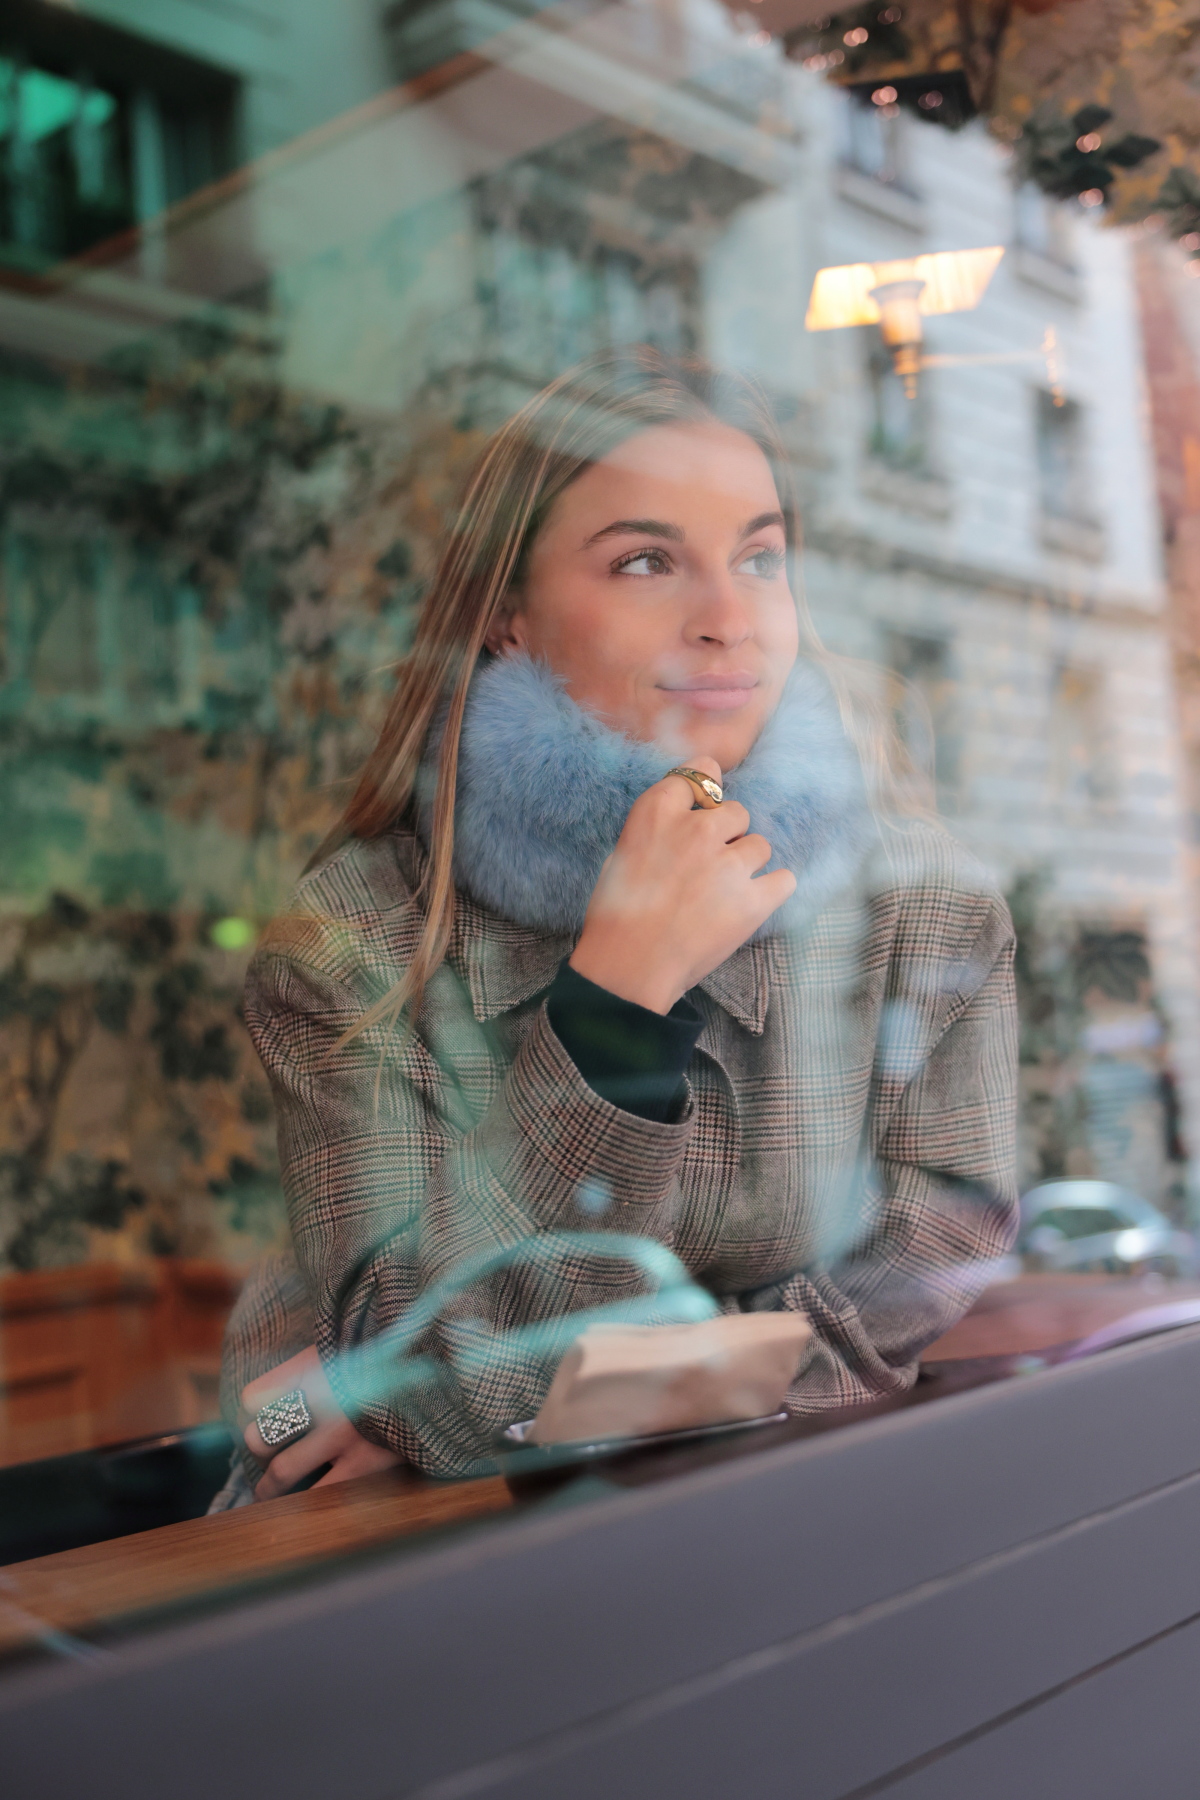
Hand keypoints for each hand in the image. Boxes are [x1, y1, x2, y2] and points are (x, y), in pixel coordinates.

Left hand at [241, 1345, 403, 1500]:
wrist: (442, 1372)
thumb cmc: (391, 1363)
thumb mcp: (348, 1350)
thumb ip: (315, 1369)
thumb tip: (279, 1399)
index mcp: (315, 1366)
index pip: (254, 1397)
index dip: (255, 1410)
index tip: (262, 1415)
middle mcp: (321, 1397)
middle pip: (260, 1435)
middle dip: (258, 1451)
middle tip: (264, 1458)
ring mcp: (340, 1433)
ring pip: (282, 1473)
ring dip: (271, 1488)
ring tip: (269, 1494)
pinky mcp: (364, 1463)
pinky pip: (320, 1494)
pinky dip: (306, 1504)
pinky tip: (306, 1506)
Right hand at [568, 757, 795, 1013]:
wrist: (629, 967)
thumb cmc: (617, 914)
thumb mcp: (625, 852)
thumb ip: (661, 824)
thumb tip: (696, 807)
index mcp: (657, 813)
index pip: (700, 772)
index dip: (707, 789)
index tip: (706, 804)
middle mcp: (696, 829)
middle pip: (736, 811)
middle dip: (728, 834)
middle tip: (707, 866)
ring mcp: (728, 864)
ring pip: (760, 845)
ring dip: (747, 864)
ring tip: (724, 892)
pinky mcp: (752, 900)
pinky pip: (783, 880)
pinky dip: (773, 889)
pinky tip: (754, 901)